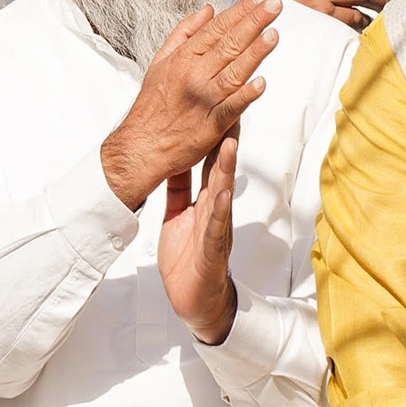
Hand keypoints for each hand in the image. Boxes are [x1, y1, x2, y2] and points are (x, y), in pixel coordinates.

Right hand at [101, 0, 279, 209]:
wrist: (140, 146)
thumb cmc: (152, 104)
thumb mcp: (160, 62)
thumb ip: (184, 33)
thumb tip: (208, 9)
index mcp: (182, 59)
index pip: (216, 29)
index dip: (240, 12)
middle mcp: (192, 75)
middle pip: (228, 45)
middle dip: (253, 23)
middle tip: (274, 5)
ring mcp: (203, 99)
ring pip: (233, 72)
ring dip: (254, 53)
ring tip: (273, 34)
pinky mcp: (211, 124)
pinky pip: (231, 108)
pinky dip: (245, 96)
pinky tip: (260, 83)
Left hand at [158, 127, 238, 344]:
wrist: (196, 300)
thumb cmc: (189, 258)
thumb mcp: (178, 216)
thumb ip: (179, 190)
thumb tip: (174, 162)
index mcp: (206, 202)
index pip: (210, 164)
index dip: (211, 136)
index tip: (213, 106)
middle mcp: (215, 210)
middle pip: (221, 170)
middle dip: (225, 140)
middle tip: (231, 109)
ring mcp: (217, 228)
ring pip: (223, 193)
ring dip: (226, 168)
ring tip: (229, 142)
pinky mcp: (212, 249)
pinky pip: (217, 227)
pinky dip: (220, 210)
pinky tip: (222, 194)